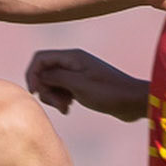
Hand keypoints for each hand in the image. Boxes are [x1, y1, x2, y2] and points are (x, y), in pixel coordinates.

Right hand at [26, 48, 148, 121]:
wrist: (132, 101)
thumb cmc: (108, 92)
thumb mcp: (78, 85)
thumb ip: (55, 78)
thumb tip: (38, 76)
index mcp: (72, 57)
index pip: (40, 58)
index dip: (32, 74)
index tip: (35, 92)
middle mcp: (73, 62)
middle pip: (45, 72)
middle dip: (46, 90)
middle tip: (58, 104)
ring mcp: (77, 74)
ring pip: (52, 83)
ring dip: (54, 97)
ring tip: (66, 108)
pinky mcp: (81, 85)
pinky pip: (62, 90)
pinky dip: (61, 99)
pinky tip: (69, 108)